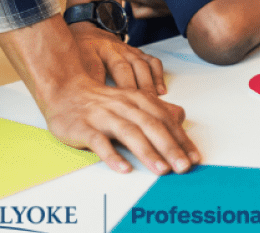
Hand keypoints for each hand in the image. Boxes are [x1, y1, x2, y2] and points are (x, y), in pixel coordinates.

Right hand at [0, 17, 200, 174]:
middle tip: (183, 166)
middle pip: (151, 125)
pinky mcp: (84, 128)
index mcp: (137, 99)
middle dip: (170, 147)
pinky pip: (99, 142)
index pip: (164, 120)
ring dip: (147, 151)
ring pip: (128, 132)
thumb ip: (156, 109)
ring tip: (161, 169)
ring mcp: (102, 116)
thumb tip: (181, 116)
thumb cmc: (99, 99)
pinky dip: (112, 155)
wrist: (64, 89)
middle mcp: (122, 106)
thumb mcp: (131, 100)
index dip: (181, 139)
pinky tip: (123, 168)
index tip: (195, 157)